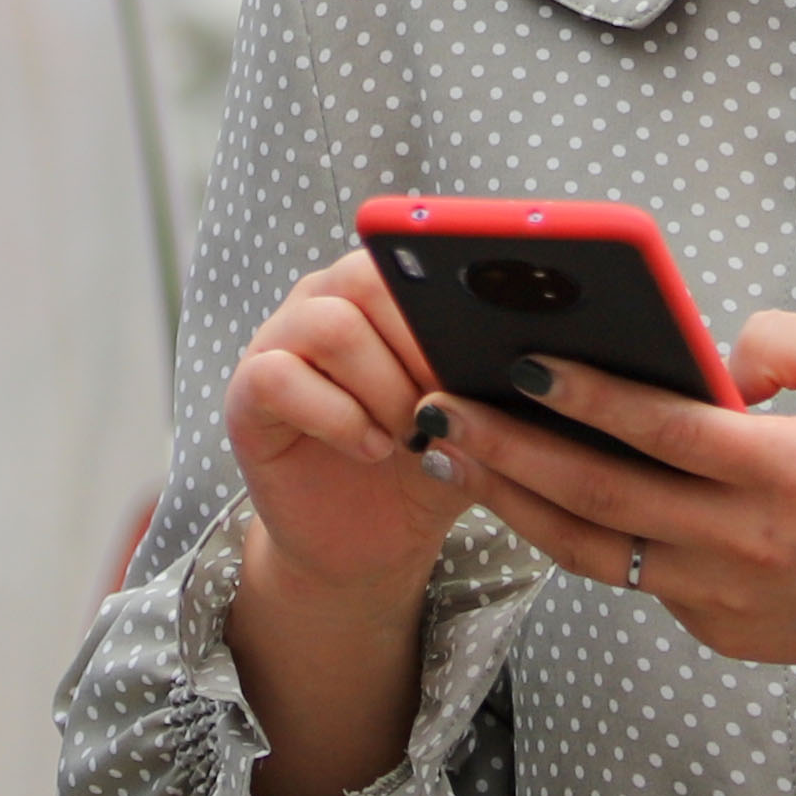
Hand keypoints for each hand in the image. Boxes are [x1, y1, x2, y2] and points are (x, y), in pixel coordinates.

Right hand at [214, 254, 465, 795]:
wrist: (370, 540)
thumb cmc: (431, 466)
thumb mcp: (479, 419)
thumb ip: (497, 377)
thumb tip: (547, 349)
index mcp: (384, 290)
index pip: (415, 255)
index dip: (452, 302)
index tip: (487, 354)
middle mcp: (326, 299)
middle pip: (367, 278)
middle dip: (419, 345)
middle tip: (449, 402)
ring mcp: (279, 342)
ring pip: (329, 325)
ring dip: (383, 384)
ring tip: (412, 432)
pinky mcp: (248, 395)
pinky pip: (280, 378)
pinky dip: (338, 415)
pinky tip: (374, 449)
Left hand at [428, 312, 795, 695]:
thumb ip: (791, 342)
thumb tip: (709, 355)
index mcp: (791, 477)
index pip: (667, 432)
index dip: (592, 397)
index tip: (524, 363)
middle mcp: (747, 546)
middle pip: (602, 499)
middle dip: (509, 452)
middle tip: (439, 410)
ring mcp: (725, 600)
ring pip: (594, 551)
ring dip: (514, 503)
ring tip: (450, 456)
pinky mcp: (717, 630)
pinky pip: (633, 577)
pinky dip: (575, 535)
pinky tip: (527, 494)